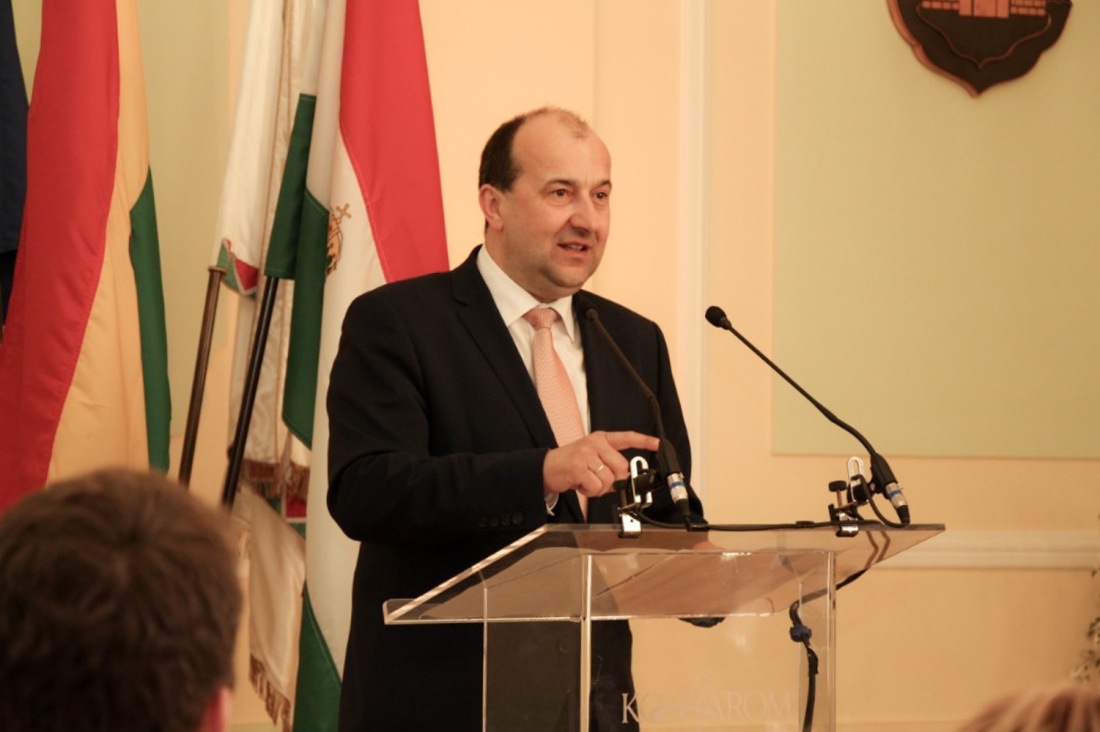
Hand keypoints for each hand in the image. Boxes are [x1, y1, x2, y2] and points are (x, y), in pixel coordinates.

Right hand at [542, 430, 658, 498]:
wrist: (546, 468)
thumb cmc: (570, 464)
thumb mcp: (592, 459)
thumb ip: (610, 466)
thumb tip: (625, 480)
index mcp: (601, 439)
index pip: (627, 437)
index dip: (644, 441)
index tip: (658, 444)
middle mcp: (595, 443)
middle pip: (621, 466)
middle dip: (612, 479)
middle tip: (597, 479)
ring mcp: (586, 454)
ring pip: (609, 479)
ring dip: (598, 487)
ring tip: (586, 481)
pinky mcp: (579, 467)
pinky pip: (596, 486)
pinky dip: (590, 491)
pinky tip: (580, 484)